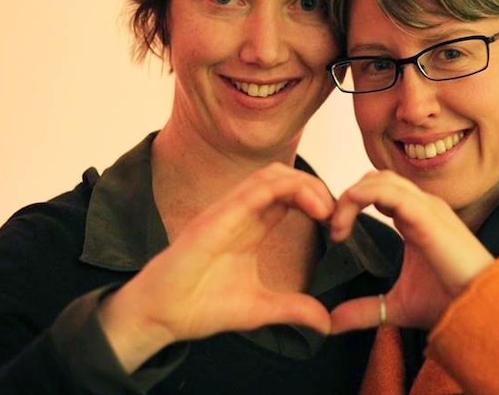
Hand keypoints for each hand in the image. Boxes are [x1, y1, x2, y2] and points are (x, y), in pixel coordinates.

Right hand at [99, 163, 334, 371]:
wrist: (161, 314)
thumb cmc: (200, 305)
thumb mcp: (260, 309)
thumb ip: (293, 309)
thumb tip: (326, 322)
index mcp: (251, 227)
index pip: (288, 197)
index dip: (316, 202)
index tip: (336, 226)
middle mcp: (242, 213)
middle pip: (284, 178)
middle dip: (316, 188)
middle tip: (337, 215)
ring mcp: (229, 211)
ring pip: (272, 175)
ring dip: (306, 184)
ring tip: (327, 210)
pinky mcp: (218, 217)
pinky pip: (255, 189)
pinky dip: (287, 189)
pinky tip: (311, 208)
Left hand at [328, 170, 493, 331]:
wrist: (480, 311)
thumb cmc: (448, 304)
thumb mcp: (396, 306)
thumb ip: (364, 309)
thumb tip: (331, 322)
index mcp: (416, 218)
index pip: (378, 190)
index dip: (350, 204)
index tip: (335, 234)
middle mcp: (422, 206)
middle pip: (376, 178)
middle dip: (347, 197)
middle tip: (333, 229)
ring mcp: (426, 207)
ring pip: (378, 179)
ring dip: (349, 198)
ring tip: (337, 228)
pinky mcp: (426, 216)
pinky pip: (387, 192)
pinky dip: (358, 199)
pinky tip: (345, 226)